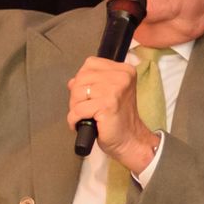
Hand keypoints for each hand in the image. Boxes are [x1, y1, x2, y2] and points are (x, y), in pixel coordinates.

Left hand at [65, 56, 157, 173]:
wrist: (131, 140)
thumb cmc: (119, 119)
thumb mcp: (109, 94)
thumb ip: (93, 83)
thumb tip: (73, 82)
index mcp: (124, 70)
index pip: (90, 64)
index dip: (82, 80)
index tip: (87, 95)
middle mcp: (121, 77)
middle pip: (82, 77)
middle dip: (76, 95)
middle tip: (84, 108)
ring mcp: (114, 90)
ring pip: (77, 92)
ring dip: (75, 107)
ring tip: (84, 116)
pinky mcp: (107, 105)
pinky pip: (78, 109)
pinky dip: (74, 119)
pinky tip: (80, 124)